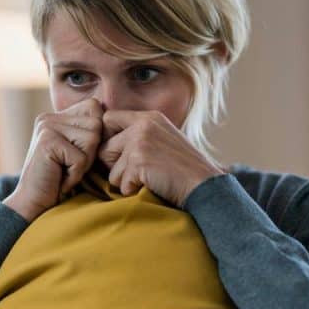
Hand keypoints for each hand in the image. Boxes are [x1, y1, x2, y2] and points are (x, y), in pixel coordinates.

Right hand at [4, 98, 103, 222]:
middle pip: (96, 124)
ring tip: (65, 170)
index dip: (97, 131)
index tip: (79, 152)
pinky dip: (75, 175)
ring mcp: (46, 127)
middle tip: (70, 165)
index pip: (94, 106)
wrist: (34, 204)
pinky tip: (60, 179)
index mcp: (56, 116)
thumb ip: (90, 132)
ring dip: (84, 163)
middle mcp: (49, 117)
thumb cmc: (61, 180)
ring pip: (92, 139)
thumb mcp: (78, 151)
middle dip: (91, 151)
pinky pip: (81, 158)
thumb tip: (114, 118)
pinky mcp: (47, 142)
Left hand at [97, 110, 226, 207]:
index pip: (109, 118)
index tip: (118, 153)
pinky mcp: (138, 161)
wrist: (204, 184)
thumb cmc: (184, 168)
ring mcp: (139, 142)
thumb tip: (106, 145)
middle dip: (115, 165)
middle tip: (140, 171)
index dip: (108, 138)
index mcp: (148, 117)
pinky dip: (133, 191)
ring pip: (111, 171)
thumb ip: (139, 135)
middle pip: (104, 147)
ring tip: (150, 178)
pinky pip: (121, 184)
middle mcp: (142, 125)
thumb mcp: (163, 139)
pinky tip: (152, 186)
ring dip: (126, 181)